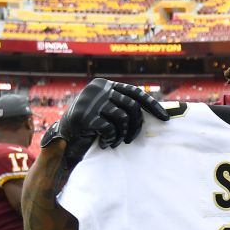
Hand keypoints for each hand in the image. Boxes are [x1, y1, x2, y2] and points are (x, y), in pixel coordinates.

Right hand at [41, 78, 168, 166]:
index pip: (134, 92)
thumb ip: (121, 104)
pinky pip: (110, 129)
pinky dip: (111, 139)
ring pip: (123, 118)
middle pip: (131, 106)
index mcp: (104, 85)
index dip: (152, 105)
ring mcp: (91, 101)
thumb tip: (152, 111)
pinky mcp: (85, 116)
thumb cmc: (89, 124)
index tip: (166, 118)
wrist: (63, 136)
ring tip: (117, 141)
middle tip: (131, 139)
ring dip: (123, 134)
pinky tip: (106, 144)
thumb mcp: (105, 108)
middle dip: (136, 125)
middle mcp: (98, 89)